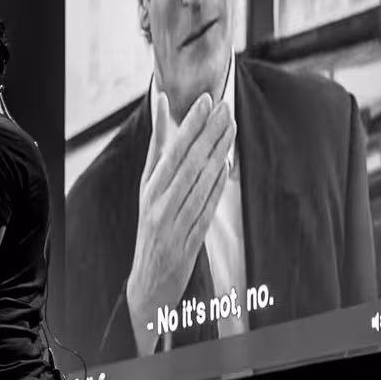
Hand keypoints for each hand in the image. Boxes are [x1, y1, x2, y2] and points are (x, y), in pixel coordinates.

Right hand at [125, 90, 235, 353]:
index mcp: (148, 189)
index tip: (205, 101)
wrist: (149, 279)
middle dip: (208, 133)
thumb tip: (162, 103)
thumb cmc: (151, 224)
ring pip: (199, 182)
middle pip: (187, 163)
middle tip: (226, 108)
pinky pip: (206, 207)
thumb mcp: (149, 185)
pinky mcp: (189, 239)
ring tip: (232, 128)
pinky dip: (217, 185)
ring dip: (218, 153)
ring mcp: (174, 223)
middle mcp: (159, 204)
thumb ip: (158, 146)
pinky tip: (227, 164)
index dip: (189, 125)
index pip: (170, 151)